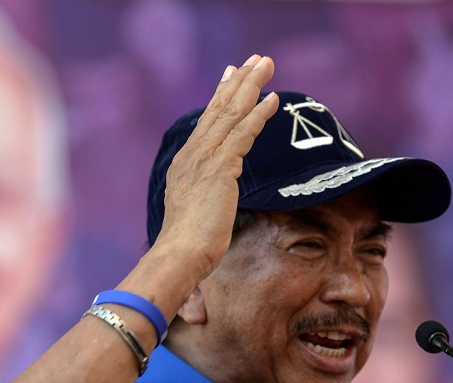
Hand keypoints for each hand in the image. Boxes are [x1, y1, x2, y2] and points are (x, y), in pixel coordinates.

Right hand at [154, 55, 277, 279]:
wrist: (180, 253)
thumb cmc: (188, 243)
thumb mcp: (193, 210)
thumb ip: (202, 195)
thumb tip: (212, 196)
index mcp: (185, 162)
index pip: (206, 121)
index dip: (221, 95)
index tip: (231, 74)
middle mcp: (193, 154)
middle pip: (219, 108)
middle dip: (239, 80)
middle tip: (256, 59)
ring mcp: (205, 159)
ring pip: (231, 113)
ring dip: (251, 86)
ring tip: (266, 65)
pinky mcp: (221, 168)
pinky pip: (243, 134)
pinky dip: (258, 115)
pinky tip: (272, 100)